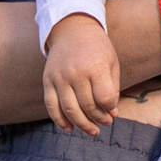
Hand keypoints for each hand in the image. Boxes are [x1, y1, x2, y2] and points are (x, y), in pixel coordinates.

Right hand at [43, 13, 120, 133]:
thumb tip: (112, 114)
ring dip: (82, 124)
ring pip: (69, 110)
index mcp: (95, 66)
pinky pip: (51, 106)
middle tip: (106, 123)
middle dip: (99, 118)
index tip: (112, 108)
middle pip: (87, 106)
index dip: (110, 107)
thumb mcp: (111, 63)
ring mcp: (59, 77)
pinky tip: (69, 128)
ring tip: (93, 131)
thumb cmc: (97, 48)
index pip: (104, 98)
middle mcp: (75, 73)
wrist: (72, 29)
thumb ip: (112, 88)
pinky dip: (59, 120)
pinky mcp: (47, 80)